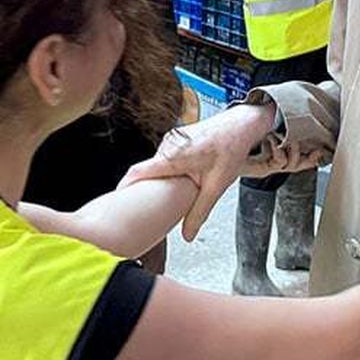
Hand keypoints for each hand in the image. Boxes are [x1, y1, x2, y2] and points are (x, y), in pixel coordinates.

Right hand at [120, 102, 276, 240]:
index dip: (124, 188)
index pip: (137, 172)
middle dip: (146, 188)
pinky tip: (181, 178)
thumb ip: (199, 212)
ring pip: (157, 164)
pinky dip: (168, 169)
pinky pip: (165, 156)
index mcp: (173, 157)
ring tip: (169, 192)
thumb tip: (188, 234)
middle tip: (148, 206)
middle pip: (147, 171)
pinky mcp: (177, 137)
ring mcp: (171, 139)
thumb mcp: (216, 186)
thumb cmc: (231, 148)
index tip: (116, 201)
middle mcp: (168, 145)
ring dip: (161, 178)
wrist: (242, 124)